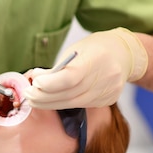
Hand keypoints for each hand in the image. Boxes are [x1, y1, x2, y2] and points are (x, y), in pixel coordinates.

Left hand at [24, 28, 147, 108]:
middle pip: (69, 94)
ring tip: (35, 99)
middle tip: (28, 94)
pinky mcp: (107, 101)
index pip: (71, 78)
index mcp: (97, 58)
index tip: (35, 83)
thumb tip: (36, 79)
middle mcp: (105, 77)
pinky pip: (81, 105)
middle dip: (44, 97)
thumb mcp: (75, 50)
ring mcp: (107, 92)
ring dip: (50, 103)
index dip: (50, 84)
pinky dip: (64, 103)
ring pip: (73, 104)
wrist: (124, 54)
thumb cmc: (96, 48)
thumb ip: (58, 67)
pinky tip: (52, 100)